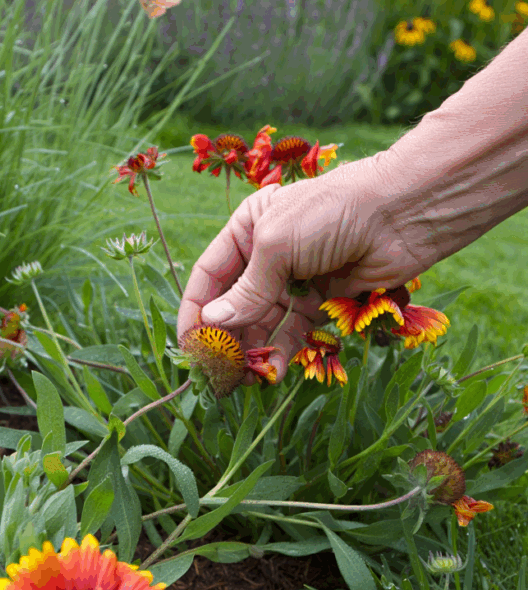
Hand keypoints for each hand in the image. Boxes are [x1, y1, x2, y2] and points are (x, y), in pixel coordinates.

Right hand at [177, 154, 434, 381]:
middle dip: (226, 340)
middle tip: (218, 372)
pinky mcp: (323, 303)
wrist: (401, 213)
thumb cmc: (332, 212)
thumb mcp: (277, 246)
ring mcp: (296, 281)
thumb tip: (213, 326)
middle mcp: (267, 257)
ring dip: (254, 352)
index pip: (209, 277)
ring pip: (264, 325)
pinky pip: (295, 334)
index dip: (196, 313)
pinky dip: (283, 353)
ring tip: (246, 377)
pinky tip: (274, 371)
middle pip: (234, 307)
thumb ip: (246, 291)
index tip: (189, 347)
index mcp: (247, 230)